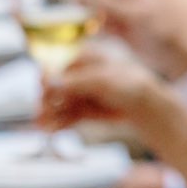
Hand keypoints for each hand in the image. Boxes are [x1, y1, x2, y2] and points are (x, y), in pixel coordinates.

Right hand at [39, 45, 173, 131]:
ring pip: (59, 103)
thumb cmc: (129, 84)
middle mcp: (79, 74)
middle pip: (55, 87)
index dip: (47, 78)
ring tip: (41, 125)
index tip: (41, 89)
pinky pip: (66, 116)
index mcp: (83, 57)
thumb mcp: (102, 80)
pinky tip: (50, 130)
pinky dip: (58, 123)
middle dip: (46, 100)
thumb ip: (76, 81)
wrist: (148, 105)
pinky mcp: (83, 110)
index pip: (57, 65)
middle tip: (38, 112)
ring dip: (49, 114)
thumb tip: (49, 81)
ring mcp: (81, 93)